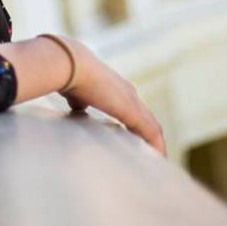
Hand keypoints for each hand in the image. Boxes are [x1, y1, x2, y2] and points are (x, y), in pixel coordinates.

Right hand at [60, 38, 166, 156]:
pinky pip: (151, 132)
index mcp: (115, 87)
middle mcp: (128, 93)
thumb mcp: (76, 91)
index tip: (136, 140)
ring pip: (153, 126)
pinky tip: (158, 157)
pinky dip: (156, 145)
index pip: (133, 109)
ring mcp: (132, 101)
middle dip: (150, 136)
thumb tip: (78, 107)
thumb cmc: (69, 75)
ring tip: (157, 159)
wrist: (71, 66)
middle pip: (147, 118)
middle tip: (152, 154)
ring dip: (155, 143)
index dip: (137, 125)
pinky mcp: (133, 111)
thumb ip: (80, 100)